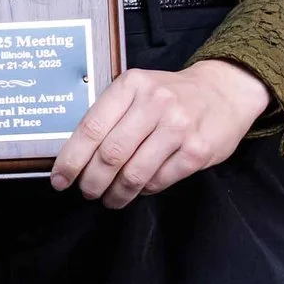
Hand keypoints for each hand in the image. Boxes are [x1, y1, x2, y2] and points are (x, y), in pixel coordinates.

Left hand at [50, 59, 270, 208]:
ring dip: (116, 193)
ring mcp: (179, 127)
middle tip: (87, 192)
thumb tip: (77, 156)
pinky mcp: (197, 151)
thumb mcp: (138, 90)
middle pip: (110, 155)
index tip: (60, 180)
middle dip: (92, 181)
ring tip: (109, 199)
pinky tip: (138, 189)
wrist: (223, 91)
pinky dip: (143, 191)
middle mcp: (155, 103)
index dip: (71, 159)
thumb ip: (111, 115)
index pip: (91, 127)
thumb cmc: (170, 95)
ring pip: (134, 173)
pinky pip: (159, 181)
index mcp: (131, 85)